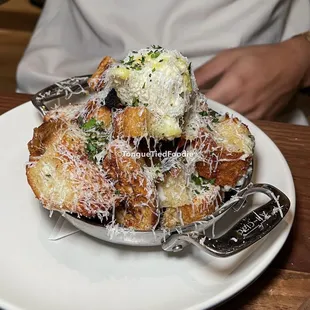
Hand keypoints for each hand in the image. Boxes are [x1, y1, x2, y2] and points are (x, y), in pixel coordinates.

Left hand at [195, 37, 309, 119]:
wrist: (292, 65)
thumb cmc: (258, 58)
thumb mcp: (228, 58)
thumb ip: (205, 72)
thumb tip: (187, 84)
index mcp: (233, 85)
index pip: (205, 104)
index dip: (192, 106)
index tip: (185, 106)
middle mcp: (243, 104)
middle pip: (214, 118)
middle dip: (201, 117)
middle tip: (192, 114)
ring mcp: (253, 116)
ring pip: (225, 126)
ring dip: (214, 123)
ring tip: (207, 117)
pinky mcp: (261, 122)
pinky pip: (239, 128)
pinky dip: (228, 125)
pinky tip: (223, 119)